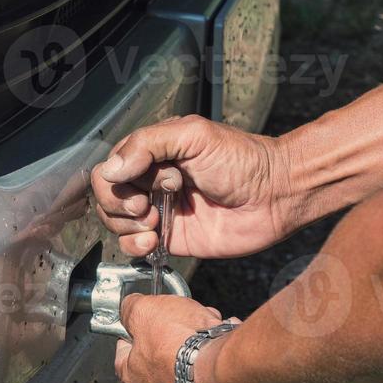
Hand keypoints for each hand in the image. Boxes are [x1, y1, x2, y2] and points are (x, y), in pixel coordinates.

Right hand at [93, 115, 293, 258]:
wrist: (275, 195)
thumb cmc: (243, 160)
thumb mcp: (193, 136)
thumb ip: (149, 144)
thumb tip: (112, 169)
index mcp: (154, 152)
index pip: (110, 166)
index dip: (118, 179)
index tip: (144, 183)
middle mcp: (152, 181)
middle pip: (107, 196)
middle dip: (120, 204)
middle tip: (147, 205)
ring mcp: (159, 211)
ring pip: (115, 222)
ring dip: (126, 226)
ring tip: (155, 222)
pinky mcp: (170, 238)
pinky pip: (135, 246)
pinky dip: (135, 246)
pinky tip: (154, 241)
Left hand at [113, 293, 223, 382]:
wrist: (218, 363)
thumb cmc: (178, 343)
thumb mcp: (143, 310)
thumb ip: (131, 308)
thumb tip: (130, 305)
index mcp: (133, 376)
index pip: (123, 351)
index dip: (131, 329)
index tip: (139, 318)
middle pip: (158, 352)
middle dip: (169, 330)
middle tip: (177, 317)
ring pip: (185, 356)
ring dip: (194, 337)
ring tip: (202, 322)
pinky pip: (207, 364)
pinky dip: (211, 347)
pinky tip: (216, 333)